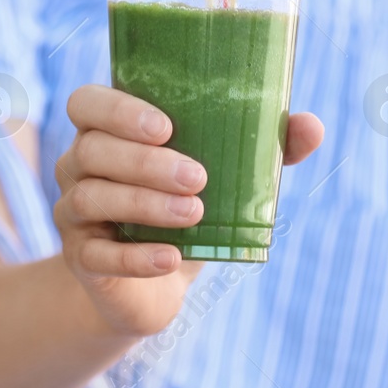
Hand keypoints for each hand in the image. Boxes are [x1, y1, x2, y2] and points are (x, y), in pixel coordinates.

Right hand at [54, 84, 322, 336]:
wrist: (150, 285)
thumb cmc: (188, 207)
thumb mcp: (225, 176)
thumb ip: (265, 145)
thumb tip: (312, 125)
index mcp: (107, 130)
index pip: (87, 102)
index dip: (118, 109)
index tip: (166, 126)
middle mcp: (78, 165)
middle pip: (92, 150)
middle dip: (145, 162)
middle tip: (198, 176)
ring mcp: (74, 213)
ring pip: (92, 198)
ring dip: (145, 204)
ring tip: (194, 213)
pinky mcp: (82, 260)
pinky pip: (98, 256)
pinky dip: (136, 257)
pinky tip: (171, 258)